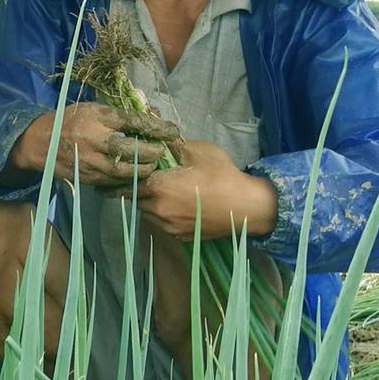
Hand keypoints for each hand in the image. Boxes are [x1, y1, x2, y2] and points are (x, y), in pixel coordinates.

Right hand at [11, 103, 170, 189]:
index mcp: (96, 118)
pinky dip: (127, 180)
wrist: (41, 142)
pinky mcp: (87, 177)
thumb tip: (153, 114)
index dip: (155, 127)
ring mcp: (90, 161)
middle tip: (161, 152)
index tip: (172, 131)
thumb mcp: (95, 108)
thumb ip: (121, 114)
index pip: (132, 122)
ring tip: (152, 166)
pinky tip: (136, 177)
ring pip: (123, 171)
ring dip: (142, 170)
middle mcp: (93, 140)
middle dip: (151, 153)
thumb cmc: (71, 120)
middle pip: (130, 150)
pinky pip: (112, 182)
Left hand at [136, 140, 278, 242]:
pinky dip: (163, 215)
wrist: (246, 207)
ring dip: (149, 203)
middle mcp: (158, 209)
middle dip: (140, 187)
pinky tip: (176, 206)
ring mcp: (167, 226)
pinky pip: (161, 224)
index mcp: (158, 186)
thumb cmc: (222, 175)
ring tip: (165, 193)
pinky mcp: (178, 236)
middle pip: (136, 197)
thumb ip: (173, 146)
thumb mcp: (199, 151)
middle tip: (150, 179)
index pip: (131, 179)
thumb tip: (157, 143)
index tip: (137, 167)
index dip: (134, 172)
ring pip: (147, 212)